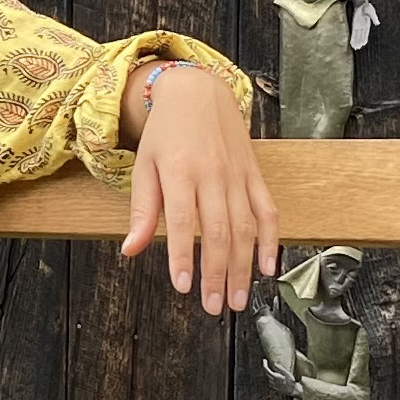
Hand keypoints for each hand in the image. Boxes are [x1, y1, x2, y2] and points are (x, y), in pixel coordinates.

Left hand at [120, 61, 278, 314]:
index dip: (183, 255)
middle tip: (213, 307)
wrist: (197, 92)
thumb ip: (142, 210)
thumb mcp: (143, 166)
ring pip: (245, 227)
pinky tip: (267, 268)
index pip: (182, 221)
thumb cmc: (164, 134)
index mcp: (179, 171)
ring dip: (242, 267)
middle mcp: (212, 174)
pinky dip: (270, 241)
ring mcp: (237, 175)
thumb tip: (129, 250)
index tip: (184, 287)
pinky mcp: (254, 175)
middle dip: (216, 273)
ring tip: (236, 300)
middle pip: (218, 231)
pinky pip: (267, 211)